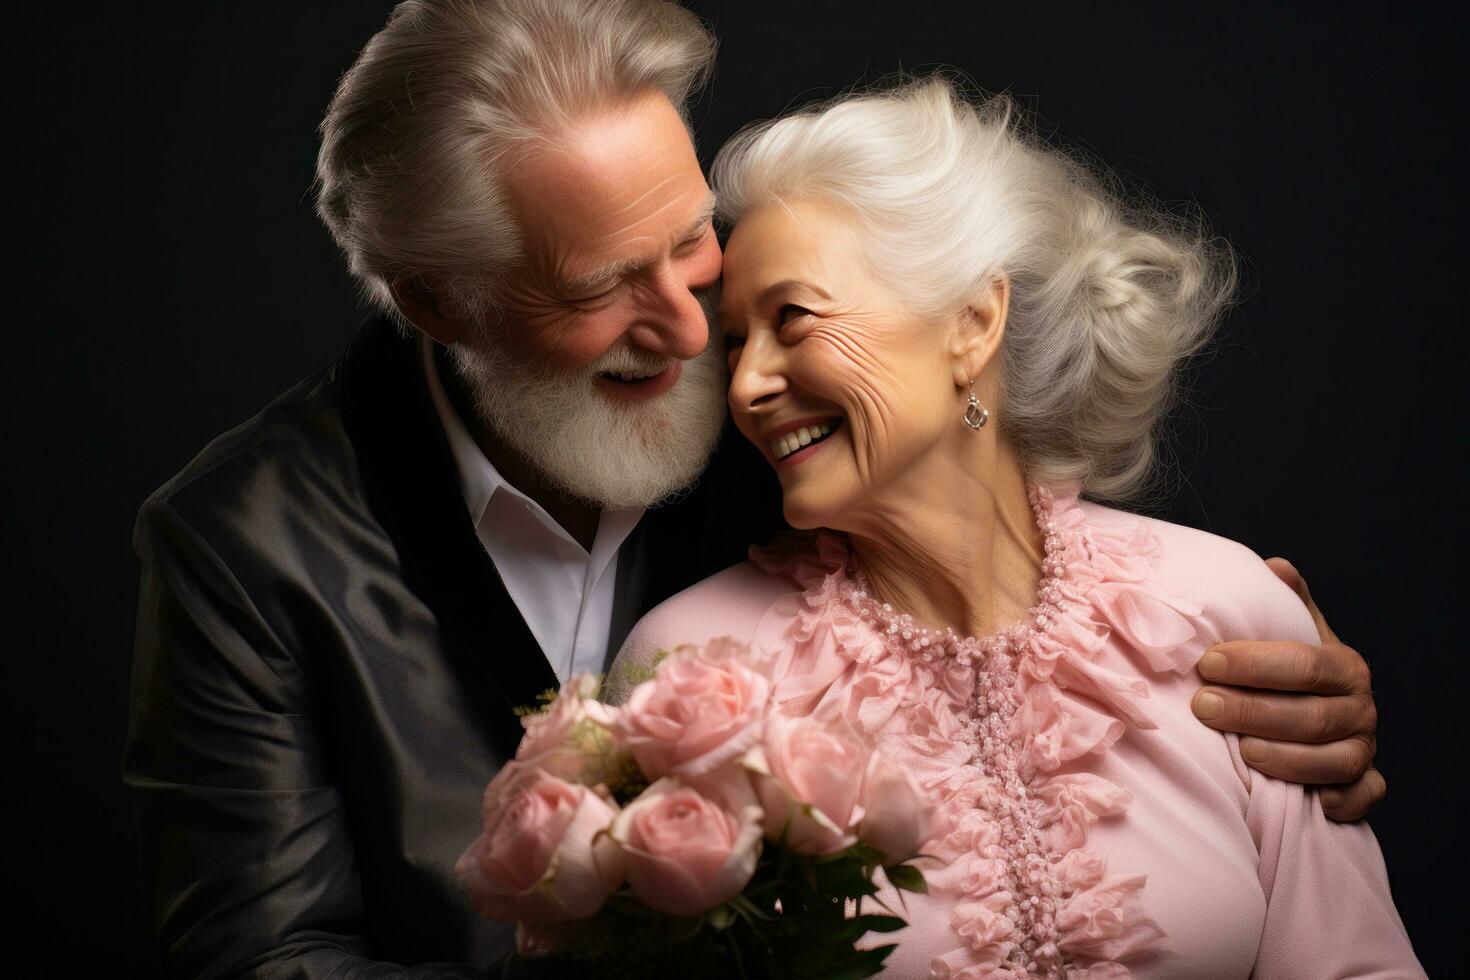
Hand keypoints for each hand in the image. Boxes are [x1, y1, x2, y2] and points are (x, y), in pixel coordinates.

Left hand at [1190, 558, 1384, 820]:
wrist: (1315, 711)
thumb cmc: (1287, 672)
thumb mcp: (1288, 632)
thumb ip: (1282, 602)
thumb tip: (1274, 568)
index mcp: (1344, 666)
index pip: (1304, 663)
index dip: (1256, 664)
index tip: (1207, 663)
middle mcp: (1361, 708)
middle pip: (1313, 715)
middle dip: (1255, 712)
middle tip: (1203, 706)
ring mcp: (1364, 749)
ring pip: (1335, 760)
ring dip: (1286, 758)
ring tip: (1240, 751)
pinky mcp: (1363, 786)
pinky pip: (1360, 798)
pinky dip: (1336, 801)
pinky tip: (1298, 797)